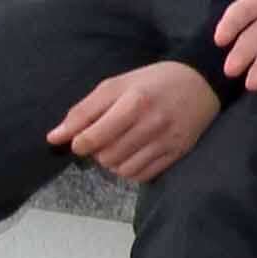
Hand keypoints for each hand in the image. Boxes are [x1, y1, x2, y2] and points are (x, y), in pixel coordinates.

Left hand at [48, 61, 218, 186]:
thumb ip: (84, 111)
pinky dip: (131, 169)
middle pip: (107, 157)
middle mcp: (153, 123)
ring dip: (114, 162)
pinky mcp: (178, 152)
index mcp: (134, 101)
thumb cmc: (152, 81)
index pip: (94, 137)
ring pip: (123, 170)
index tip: (80, 140)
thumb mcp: (116, 85)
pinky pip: (143, 175)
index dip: (79, 143)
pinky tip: (134, 153)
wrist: (202, 82)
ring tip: (120, 146)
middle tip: (105, 139)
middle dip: (98, 152)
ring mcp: (168, 140)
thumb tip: (54, 137)